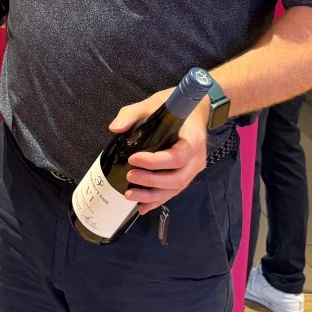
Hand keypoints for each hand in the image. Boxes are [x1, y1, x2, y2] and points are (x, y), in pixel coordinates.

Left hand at [106, 92, 207, 213]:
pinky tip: (142, 206)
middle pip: (177, 178)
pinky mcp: (186, 175)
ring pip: (175, 189)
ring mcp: (193, 168)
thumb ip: (131, 114)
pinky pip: (173, 191)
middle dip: (151, 181)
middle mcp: (196, 158)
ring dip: (152, 195)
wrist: (193, 110)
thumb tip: (115, 128)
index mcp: (192, 139)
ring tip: (129, 195)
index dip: (154, 162)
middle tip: (129, 177)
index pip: (177, 157)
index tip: (133, 159)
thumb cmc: (173, 107)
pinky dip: (157, 200)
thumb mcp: (151, 104)